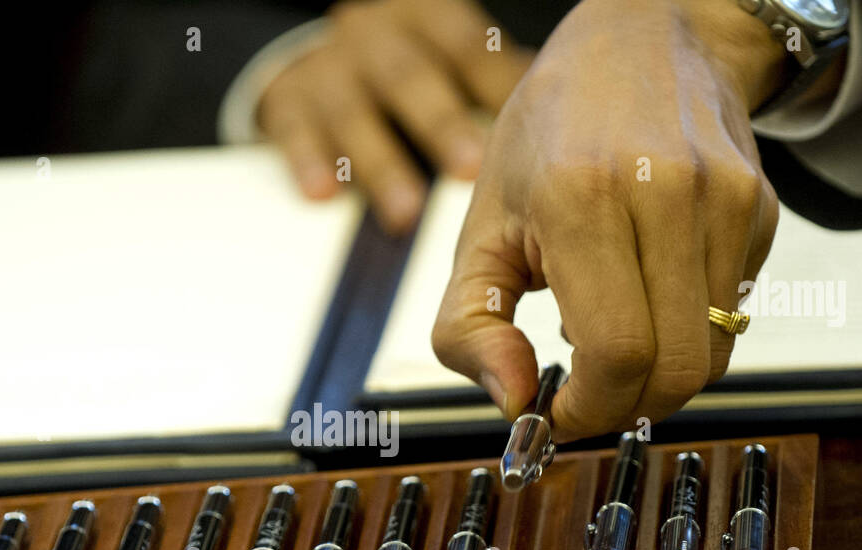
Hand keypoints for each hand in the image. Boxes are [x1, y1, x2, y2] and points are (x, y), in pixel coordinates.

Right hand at [258, 0, 533, 231]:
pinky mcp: (289, 105)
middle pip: (413, 80)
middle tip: (470, 171)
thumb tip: (573, 131)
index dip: (495, 89)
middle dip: (441, 125)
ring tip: (405, 213)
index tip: (528, 134)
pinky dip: (308, 162)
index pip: (469, 52)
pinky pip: (295, 132)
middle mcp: (381, 42)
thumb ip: (497, 90)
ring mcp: (333, 73)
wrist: (316, 53)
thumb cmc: (408, 65)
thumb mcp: (453, 59)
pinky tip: (322, 195)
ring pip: (356, 112)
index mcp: (431, 25)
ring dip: (381, 164)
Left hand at [431, 0, 786, 439]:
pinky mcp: (761, 206)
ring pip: (715, 352)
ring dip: (661, 373)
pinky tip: (652, 288)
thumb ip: (470, 327)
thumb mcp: (480, 228)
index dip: (589, 409)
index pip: (615, 352)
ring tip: (615, 333)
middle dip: (628, 408)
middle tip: (590, 395)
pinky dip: (691, 328)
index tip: (559, 415)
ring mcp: (726, 199)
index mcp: (581, 199)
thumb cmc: (548, 135)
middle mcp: (665, 194)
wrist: (644, 38)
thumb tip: (512, 406)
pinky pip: (736, 312)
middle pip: (676, 369)